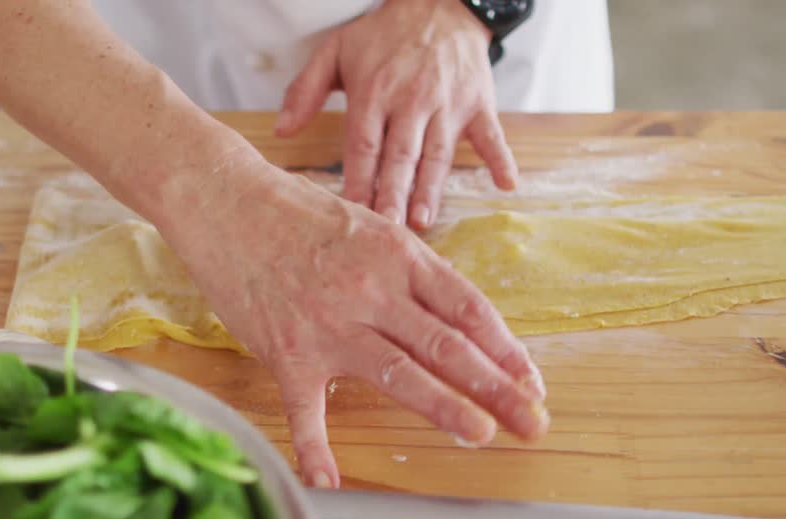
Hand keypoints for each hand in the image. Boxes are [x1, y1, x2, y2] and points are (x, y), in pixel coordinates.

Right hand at [159, 153, 547, 488]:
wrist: (225, 200)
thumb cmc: (296, 211)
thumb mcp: (368, 226)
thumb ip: (408, 272)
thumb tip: (451, 314)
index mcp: (400, 256)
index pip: (468, 309)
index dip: (506, 350)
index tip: (532, 381)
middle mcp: (373, 291)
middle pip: (448, 346)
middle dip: (498, 389)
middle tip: (533, 423)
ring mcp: (330, 324)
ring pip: (399, 373)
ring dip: (445, 407)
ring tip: (480, 436)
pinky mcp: (287, 350)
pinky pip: (305, 409)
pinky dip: (315, 447)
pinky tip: (328, 480)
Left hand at [275, 0, 516, 231]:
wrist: (439, 3)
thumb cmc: (383, 34)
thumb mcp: (335, 49)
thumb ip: (304, 89)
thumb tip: (280, 131)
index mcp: (374, 93)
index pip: (363, 145)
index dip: (357, 181)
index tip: (350, 213)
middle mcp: (412, 101)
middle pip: (400, 156)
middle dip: (393, 194)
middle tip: (387, 229)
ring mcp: (448, 104)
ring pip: (438, 154)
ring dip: (432, 188)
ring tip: (423, 220)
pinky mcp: (478, 104)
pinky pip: (492, 135)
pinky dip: (501, 159)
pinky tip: (505, 185)